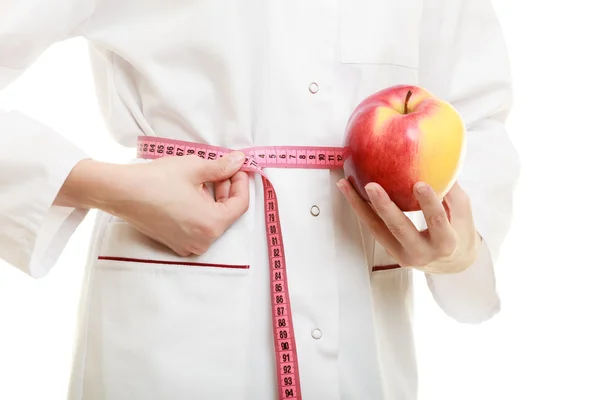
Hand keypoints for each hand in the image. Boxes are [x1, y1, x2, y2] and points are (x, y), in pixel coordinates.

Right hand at [56, 152, 249, 256]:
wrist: (120, 192)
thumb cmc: (155, 180)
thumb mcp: (195, 167)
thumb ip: (222, 167)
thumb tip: (239, 161)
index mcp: (211, 225)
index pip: (240, 204)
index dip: (241, 182)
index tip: (237, 167)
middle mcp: (202, 241)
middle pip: (226, 212)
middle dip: (226, 188)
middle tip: (220, 168)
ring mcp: (188, 245)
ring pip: (211, 219)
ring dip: (212, 198)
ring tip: (203, 176)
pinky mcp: (175, 243)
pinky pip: (197, 226)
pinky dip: (199, 209)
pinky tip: (191, 190)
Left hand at [337, 179, 479, 273]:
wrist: (451, 264)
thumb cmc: (459, 232)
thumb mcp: (463, 213)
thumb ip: (451, 190)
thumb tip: (440, 159)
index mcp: (445, 244)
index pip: (437, 221)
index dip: (428, 203)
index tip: (419, 183)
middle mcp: (421, 253)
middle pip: (399, 229)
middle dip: (384, 207)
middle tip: (371, 185)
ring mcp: (401, 254)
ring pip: (377, 229)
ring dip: (358, 205)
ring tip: (345, 184)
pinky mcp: (389, 250)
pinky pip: (373, 228)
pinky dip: (360, 209)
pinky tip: (349, 190)